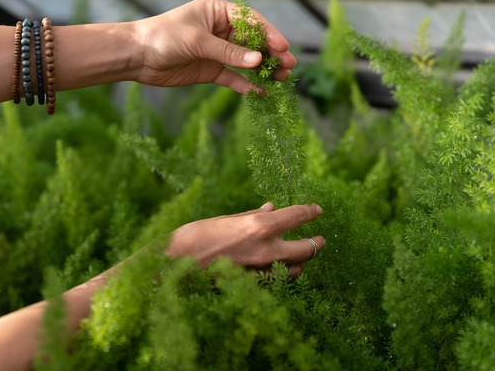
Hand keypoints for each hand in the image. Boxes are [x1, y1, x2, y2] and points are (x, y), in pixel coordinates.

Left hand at [132, 0, 296, 94]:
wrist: (137, 56)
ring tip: (282, 78)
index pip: (251, 21)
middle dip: (272, 53)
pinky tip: (261, 93)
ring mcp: (216, 51)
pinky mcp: (210, 70)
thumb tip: (258, 61)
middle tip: (289, 65)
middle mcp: (220, 30)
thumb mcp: (197, 41)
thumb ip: (228, 53)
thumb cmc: (164, 37)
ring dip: (263, 70)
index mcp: (218, 12)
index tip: (283, 47)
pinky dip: (246, 85)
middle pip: (253, 42)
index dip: (269, 33)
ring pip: (246, 61)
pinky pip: (233, 78)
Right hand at [165, 202, 323, 276]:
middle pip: (305, 250)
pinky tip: (279, 270)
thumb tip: (272, 207)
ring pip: (294, 270)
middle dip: (316, 244)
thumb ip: (252, 216)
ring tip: (302, 258)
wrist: (173, 265)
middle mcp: (265, 250)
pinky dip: (281, 275)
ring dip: (301, 264)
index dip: (310, 212)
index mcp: (259, 226)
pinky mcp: (252, 286)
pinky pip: (276, 281)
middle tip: (321, 240)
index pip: (297, 217)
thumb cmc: (194, 236)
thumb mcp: (225, 219)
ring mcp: (260, 272)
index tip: (317, 210)